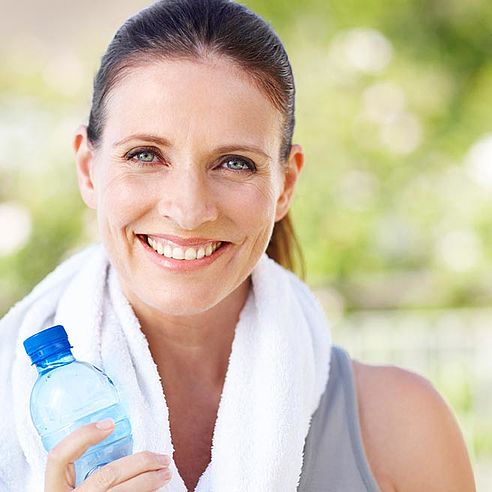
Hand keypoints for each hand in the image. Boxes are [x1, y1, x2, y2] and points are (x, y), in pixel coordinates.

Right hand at [44, 418, 172, 490]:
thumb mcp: (71, 484)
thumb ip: (83, 466)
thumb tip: (115, 432)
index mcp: (55, 487)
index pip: (58, 457)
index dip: (83, 436)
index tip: (110, 424)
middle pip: (106, 476)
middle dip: (140, 463)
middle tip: (161, 457)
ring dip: (150, 481)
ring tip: (165, 472)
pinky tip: (154, 488)